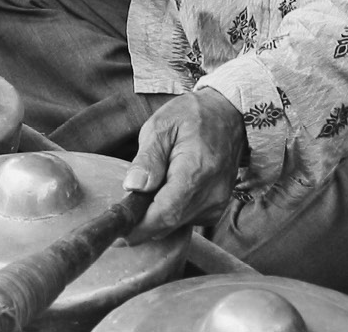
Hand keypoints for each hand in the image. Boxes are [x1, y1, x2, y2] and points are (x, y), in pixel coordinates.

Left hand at [122, 88, 245, 242]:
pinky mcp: (218, 206)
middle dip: (144, 223)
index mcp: (196, 170)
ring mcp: (218, 202)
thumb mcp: (161, 126)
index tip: (120, 233)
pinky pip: (189, 220)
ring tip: (149, 190)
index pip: (166, 212)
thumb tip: (133, 186)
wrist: (227, 114)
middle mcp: (212, 192)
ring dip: (158, 216)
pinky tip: (167, 191)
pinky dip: (172, 212)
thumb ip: (148, 158)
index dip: (141, 227)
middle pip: (171, 223)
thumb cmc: (192, 116)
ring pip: (178, 225)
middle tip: (126, 210)